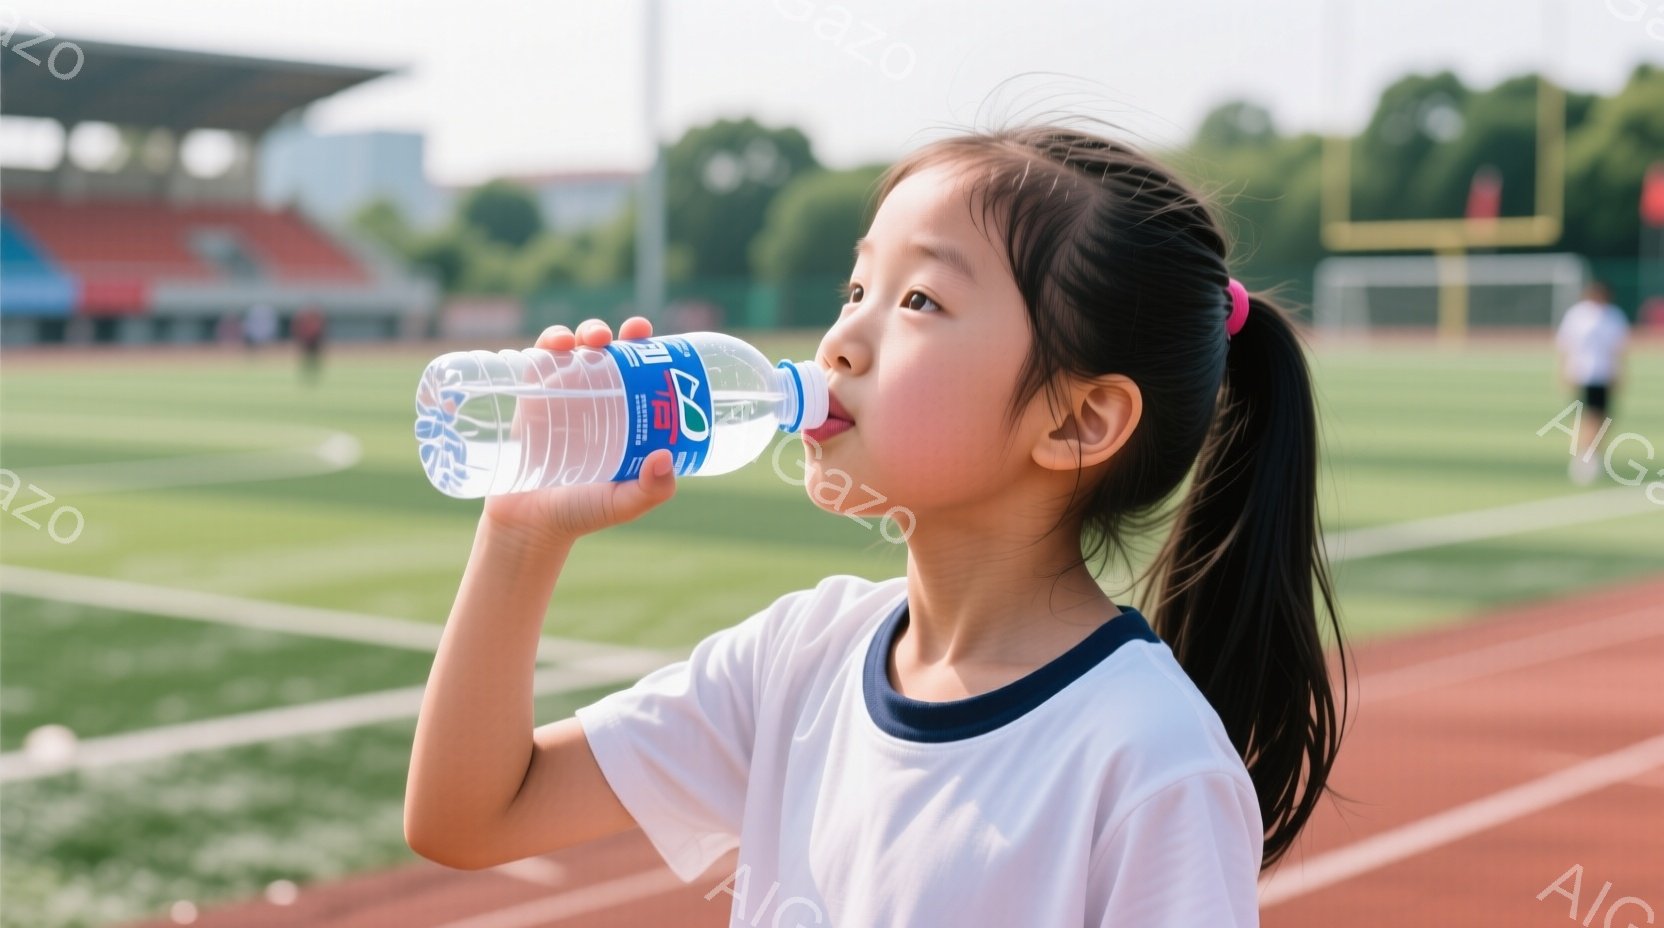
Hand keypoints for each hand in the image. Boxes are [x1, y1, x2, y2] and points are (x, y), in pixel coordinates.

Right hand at [480, 317, 676, 549]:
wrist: (528, 525)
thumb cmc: (581, 513)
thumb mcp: (623, 503)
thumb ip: (650, 490)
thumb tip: (666, 458)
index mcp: (623, 418)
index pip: (638, 374)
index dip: (647, 350)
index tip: (650, 337)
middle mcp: (594, 402)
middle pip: (608, 354)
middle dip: (617, 334)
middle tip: (626, 335)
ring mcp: (561, 398)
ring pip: (575, 350)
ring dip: (586, 331)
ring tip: (594, 338)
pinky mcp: (530, 400)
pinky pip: (538, 362)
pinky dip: (547, 343)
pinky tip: (557, 343)